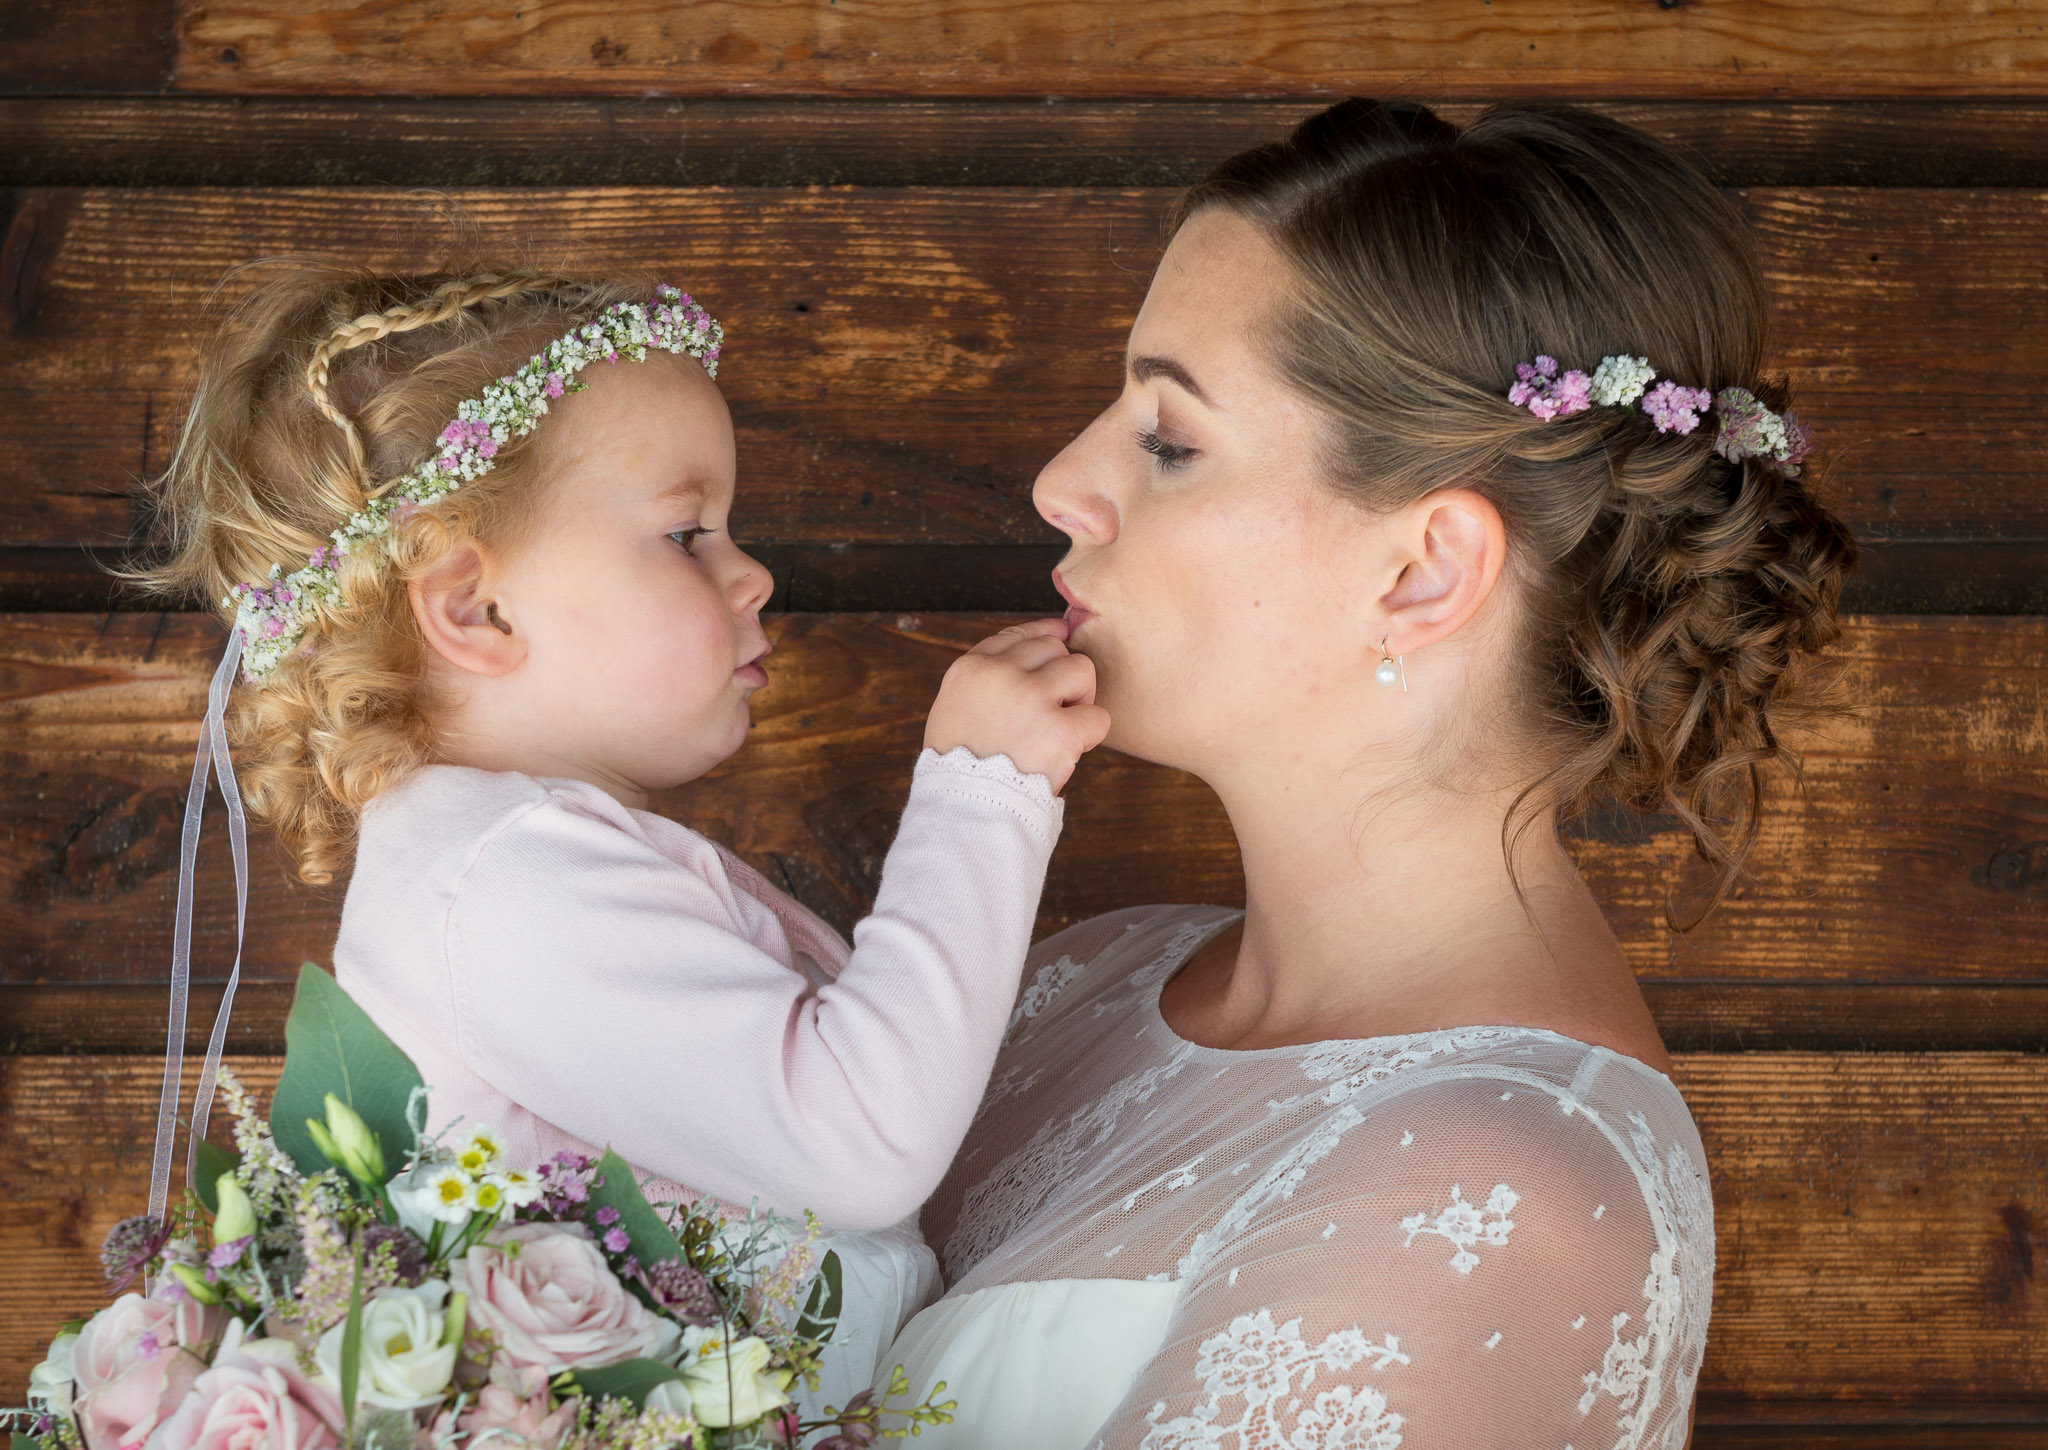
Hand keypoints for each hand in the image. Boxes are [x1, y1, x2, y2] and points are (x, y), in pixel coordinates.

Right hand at [923, 618, 1111, 793]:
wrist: (965, 809)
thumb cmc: (958, 766)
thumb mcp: (952, 709)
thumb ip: (984, 680)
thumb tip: (1029, 650)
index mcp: (971, 669)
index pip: (1018, 635)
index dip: (1045, 635)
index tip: (1060, 637)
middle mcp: (1001, 676)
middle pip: (1054, 649)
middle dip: (1060, 676)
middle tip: (1053, 710)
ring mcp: (1031, 699)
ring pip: (1082, 669)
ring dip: (1081, 696)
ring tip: (1062, 725)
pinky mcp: (1059, 731)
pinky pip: (1099, 716)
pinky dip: (1091, 733)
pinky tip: (1072, 748)